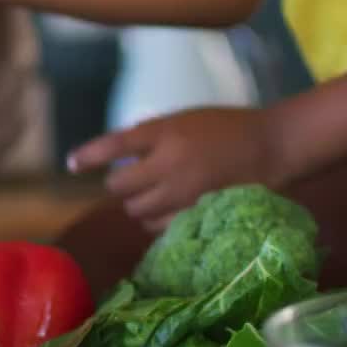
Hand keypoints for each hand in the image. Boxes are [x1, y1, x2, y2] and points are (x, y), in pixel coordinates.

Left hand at [66, 107, 289, 229]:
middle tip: (134, 180)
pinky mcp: (197, 214)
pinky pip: (160, 227)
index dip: (89, 156)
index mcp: (165, 132)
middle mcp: (169, 162)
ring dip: (138, 205)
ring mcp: (183, 192)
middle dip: (122, 185)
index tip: (71, 164)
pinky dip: (158, 221)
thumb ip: (151, 137)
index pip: (114, 145)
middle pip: (120, 187)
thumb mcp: (185, 120)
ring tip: (155, 196)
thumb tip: (118, 157)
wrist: (274, 145)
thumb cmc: (227, 128)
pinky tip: (170, 210)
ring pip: (136, 211)